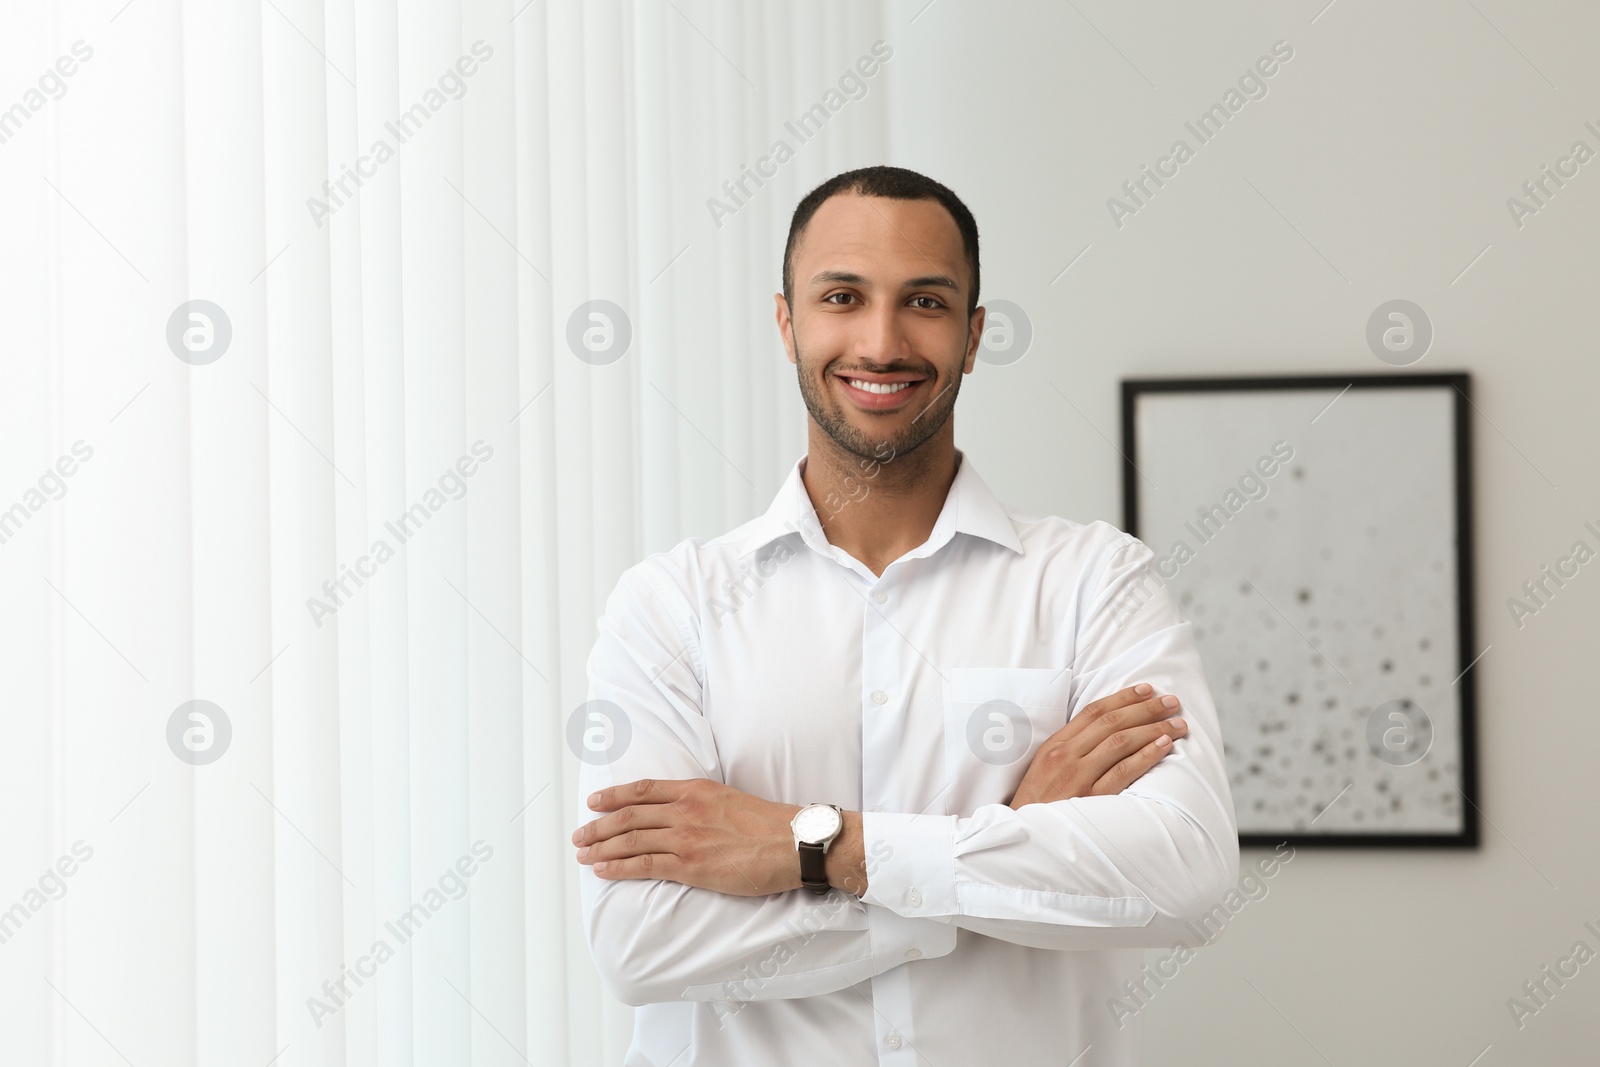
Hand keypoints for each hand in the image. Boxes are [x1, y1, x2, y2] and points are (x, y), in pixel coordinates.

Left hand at [573, 778, 806, 896]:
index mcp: (695, 790)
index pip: (643, 789)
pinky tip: (603, 870)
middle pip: (629, 815)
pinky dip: (618, 867)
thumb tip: (682, 812)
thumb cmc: (768, 825)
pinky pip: (644, 865)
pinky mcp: (690, 866)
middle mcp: (685, 810)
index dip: (614, 796)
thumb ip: (702, 803)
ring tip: (583, 855)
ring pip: (631, 840)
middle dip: (598, 825)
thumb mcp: (730, 799)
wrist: (791, 843)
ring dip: (601, 847)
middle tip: (579, 835)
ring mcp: (686, 838)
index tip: (595, 802)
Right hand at [1007, 683, 1187, 808]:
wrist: (1025, 836)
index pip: (1094, 712)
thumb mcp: (1044, 768)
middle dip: (1146, 709)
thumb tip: (1106, 733)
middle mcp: (1067, 755)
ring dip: (1154, 730)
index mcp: (1055, 745)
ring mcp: (1078, 776)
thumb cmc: (1037, 804)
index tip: (1146, 690)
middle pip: (1112, 723)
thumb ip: (1070, 749)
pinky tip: (1163, 747)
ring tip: (1177, 725)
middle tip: (1171, 702)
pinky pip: (1123, 771)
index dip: (1123, 698)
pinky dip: (1146, 756)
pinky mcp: (1090, 798)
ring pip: (1121, 742)